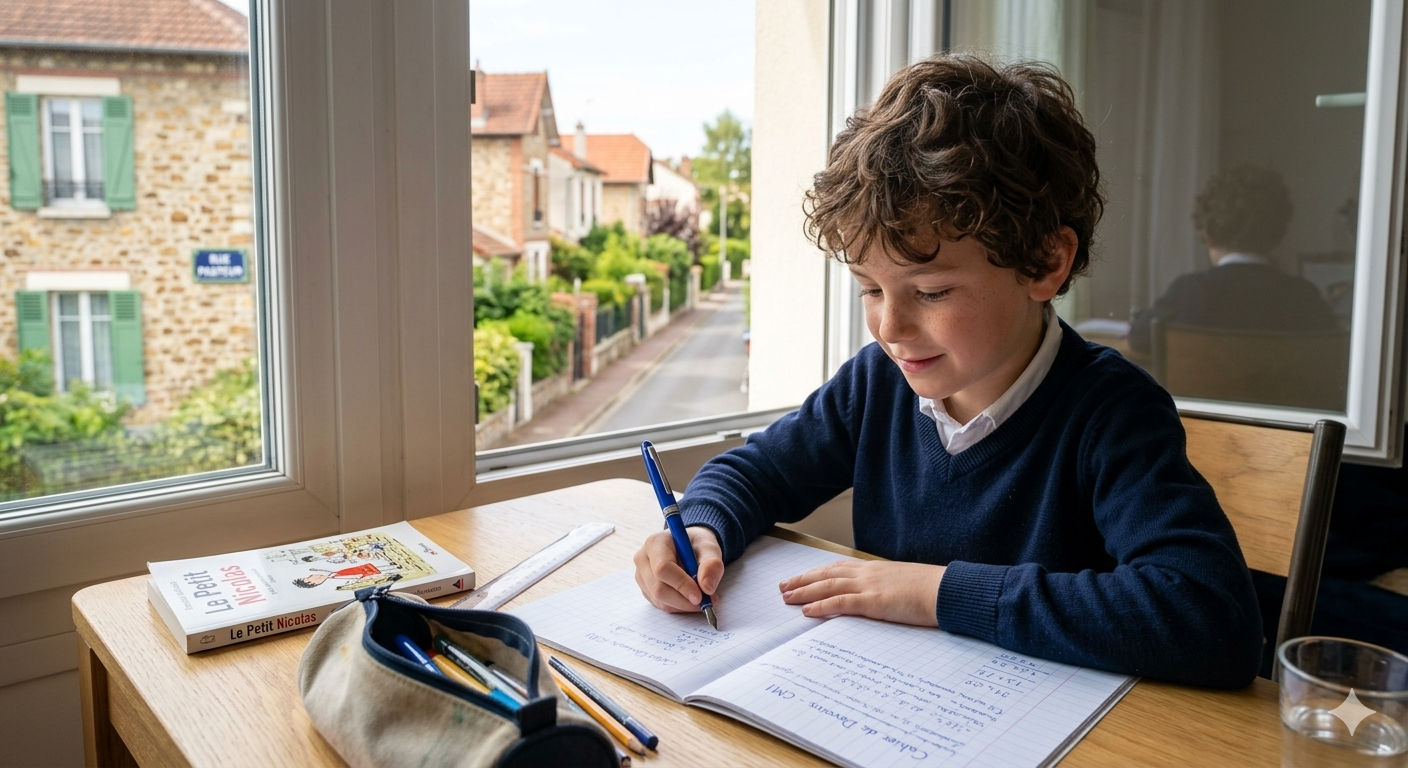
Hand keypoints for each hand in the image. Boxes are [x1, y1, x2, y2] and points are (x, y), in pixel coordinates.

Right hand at [633, 526, 724, 613]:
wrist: (689, 548)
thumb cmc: (697, 546)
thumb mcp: (710, 548)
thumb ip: (712, 564)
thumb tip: (707, 588)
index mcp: (655, 543)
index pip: (662, 568)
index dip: (681, 584)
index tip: (700, 596)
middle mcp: (643, 559)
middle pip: (658, 588)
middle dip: (684, 600)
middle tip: (706, 602)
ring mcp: (642, 576)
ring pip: (660, 600)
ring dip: (684, 605)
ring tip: (703, 598)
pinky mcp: (646, 590)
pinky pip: (661, 605)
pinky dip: (679, 607)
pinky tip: (691, 598)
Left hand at [779, 560, 945, 626]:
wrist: (947, 590)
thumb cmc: (931, 590)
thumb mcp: (904, 584)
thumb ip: (887, 588)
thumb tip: (879, 598)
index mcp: (875, 569)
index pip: (838, 568)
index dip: (816, 573)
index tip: (801, 577)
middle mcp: (868, 573)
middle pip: (826, 574)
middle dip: (802, 580)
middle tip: (783, 587)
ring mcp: (870, 586)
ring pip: (828, 586)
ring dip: (804, 592)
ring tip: (787, 598)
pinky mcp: (874, 601)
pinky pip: (841, 602)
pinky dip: (821, 605)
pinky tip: (807, 611)